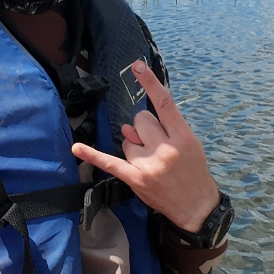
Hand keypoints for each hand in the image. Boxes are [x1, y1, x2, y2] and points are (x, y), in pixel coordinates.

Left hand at [72, 60, 219, 232]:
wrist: (196, 208)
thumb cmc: (193, 172)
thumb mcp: (190, 144)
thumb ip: (163, 128)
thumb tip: (129, 126)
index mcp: (182, 136)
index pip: (164, 103)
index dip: (149, 83)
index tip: (136, 66)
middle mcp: (165, 148)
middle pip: (139, 121)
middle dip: (143, 130)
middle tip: (156, 145)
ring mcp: (149, 164)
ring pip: (128, 140)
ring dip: (135, 148)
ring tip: (152, 163)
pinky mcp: (136, 179)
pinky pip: (110, 163)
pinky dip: (92, 155)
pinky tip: (77, 148)